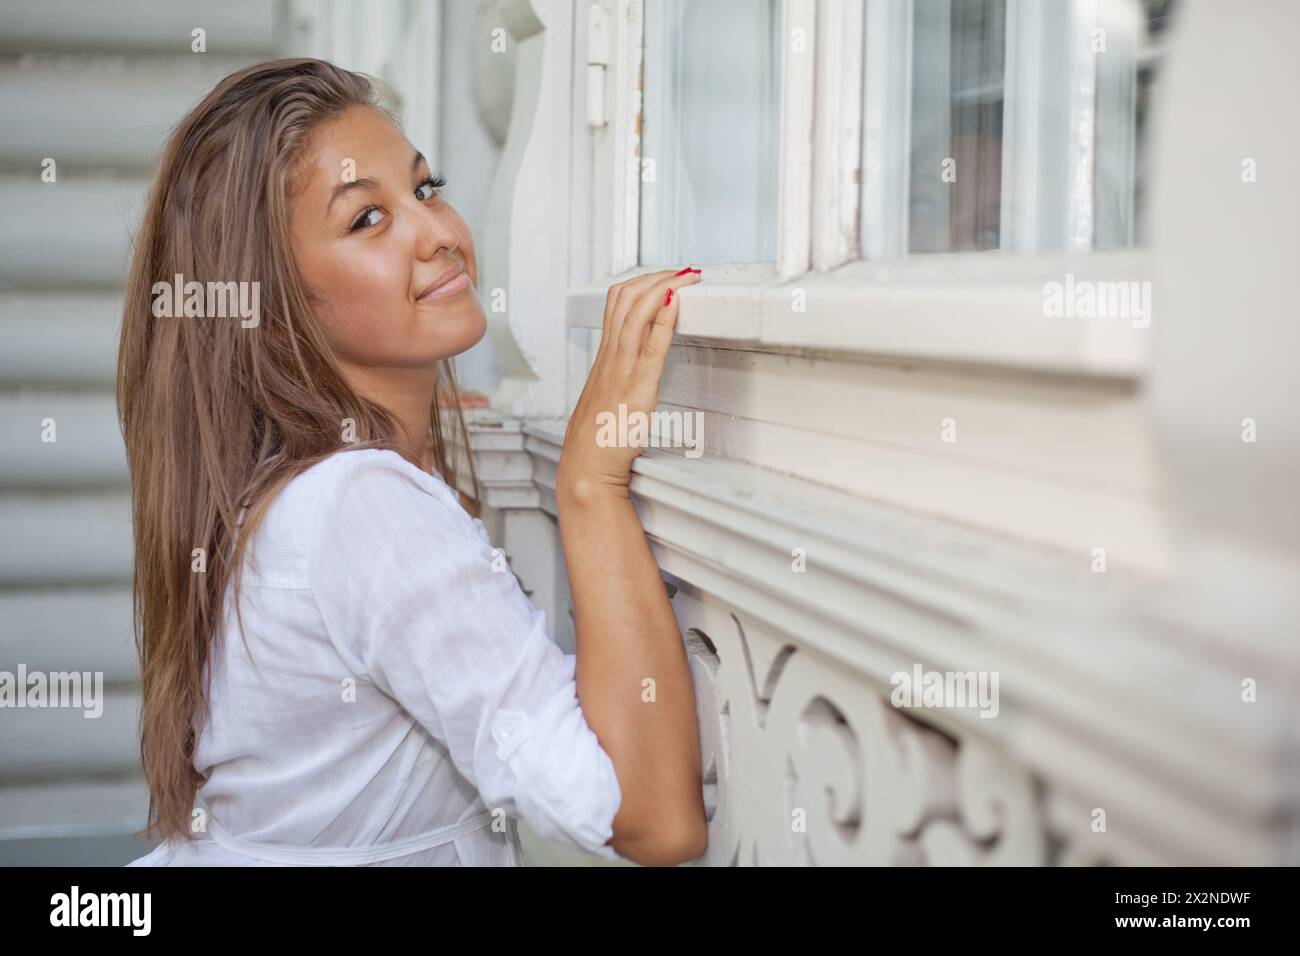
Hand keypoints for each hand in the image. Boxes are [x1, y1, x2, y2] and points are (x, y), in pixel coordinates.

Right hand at [558, 266, 701, 502]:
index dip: (642, 282)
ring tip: (686, 276)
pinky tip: (676, 304)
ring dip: (663, 288)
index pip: (616, 303)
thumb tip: (641, 359)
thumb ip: (622, 374)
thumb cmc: (599, 438)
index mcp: (605, 357)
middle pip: (625, 299)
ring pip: (634, 314)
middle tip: (683, 269)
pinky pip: (650, 347)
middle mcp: (611, 358)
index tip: (666, 274)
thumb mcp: (609, 396)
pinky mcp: (636, 389)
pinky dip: (663, 321)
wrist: (587, 466)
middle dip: (656, 276)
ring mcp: (621, 371)